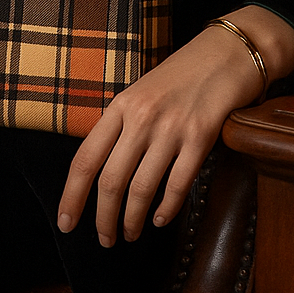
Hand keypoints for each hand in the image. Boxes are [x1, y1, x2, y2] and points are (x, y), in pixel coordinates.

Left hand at [56, 6, 293, 246]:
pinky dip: (166, 209)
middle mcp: (141, 116)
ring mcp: (171, 127)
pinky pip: (177, 184)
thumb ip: (122, 126)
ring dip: (132, 220)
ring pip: (141, 187)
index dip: (72, 195)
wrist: (227, 52)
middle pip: (110, 180)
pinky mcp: (201, 136)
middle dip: (104, 218)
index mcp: (120, 105)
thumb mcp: (141, 92)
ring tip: (130, 234)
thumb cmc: (183, 75)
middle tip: (106, 240)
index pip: (85, 158)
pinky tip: (160, 220)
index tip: (66, 223)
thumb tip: (101, 171)